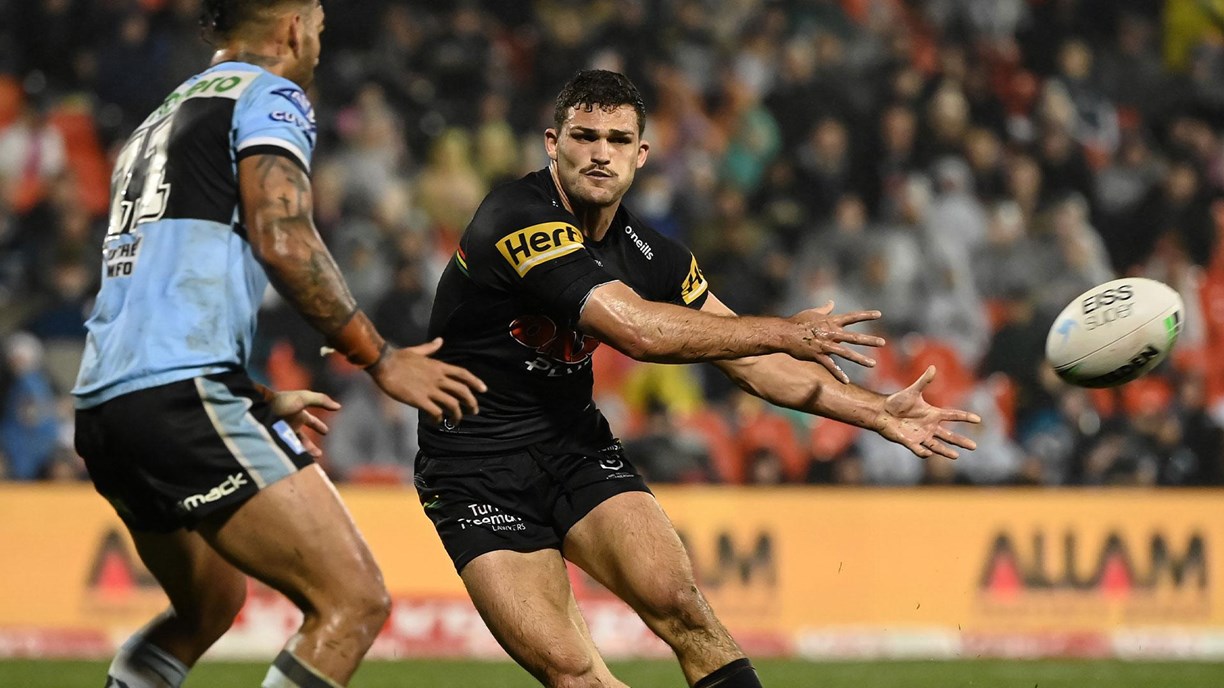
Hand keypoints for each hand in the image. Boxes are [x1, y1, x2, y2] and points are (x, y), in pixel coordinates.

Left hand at [269, 389, 340, 457]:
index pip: (311, 421)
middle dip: (311, 446)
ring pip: (296, 447)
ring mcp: (283, 435)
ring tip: (314, 459)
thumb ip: (321, 400)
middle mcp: (290, 425)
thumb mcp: (304, 397)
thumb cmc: (282, 401)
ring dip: (305, 453)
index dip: (318, 426)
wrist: (260, 409)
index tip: (326, 432)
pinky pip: (288, 452)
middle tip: (319, 454)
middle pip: (303, 438)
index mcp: (298, 414)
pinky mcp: (276, 443)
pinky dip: (295, 456)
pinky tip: (302, 461)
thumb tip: (339, 406)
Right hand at [368, 337, 487, 424]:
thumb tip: (440, 340)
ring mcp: (430, 389)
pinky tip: (437, 421)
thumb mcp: (418, 350)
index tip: (484, 390)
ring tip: (456, 421)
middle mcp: (438, 378)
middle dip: (472, 403)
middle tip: (474, 411)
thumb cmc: (399, 357)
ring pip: (453, 405)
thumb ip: (431, 348)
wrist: (384, 363)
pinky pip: (436, 412)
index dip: (476, 382)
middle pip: (463, 391)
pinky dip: (439, 419)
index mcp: (439, 366)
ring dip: (457, 415)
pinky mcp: (420, 400)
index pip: (463, 374)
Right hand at [786, 301, 884, 382]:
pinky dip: (838, 374)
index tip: (879, 314)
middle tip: (883, 342)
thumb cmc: (797, 321)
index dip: (866, 315)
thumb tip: (832, 303)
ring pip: (846, 353)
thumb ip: (825, 309)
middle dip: (869, 340)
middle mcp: (831, 333)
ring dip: (860, 359)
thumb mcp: (812, 312)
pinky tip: (847, 381)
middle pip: (854, 337)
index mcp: (831, 321)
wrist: (784, 333)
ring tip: (873, 364)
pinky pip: (831, 366)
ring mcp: (825, 345)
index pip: (852, 317)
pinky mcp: (818, 356)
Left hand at [874, 365, 980, 458]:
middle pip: (949, 435)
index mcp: (933, 414)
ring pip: (936, 445)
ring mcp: (920, 436)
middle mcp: (929, 427)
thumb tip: (933, 367)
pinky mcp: (909, 442)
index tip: (978, 419)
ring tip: (956, 456)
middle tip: (974, 446)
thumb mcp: (913, 391)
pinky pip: (918, 449)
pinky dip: (922, 452)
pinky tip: (928, 453)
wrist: (882, 412)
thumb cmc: (897, 401)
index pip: (953, 415)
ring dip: (945, 451)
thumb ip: (924, 381)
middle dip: (961, 441)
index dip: (965, 417)